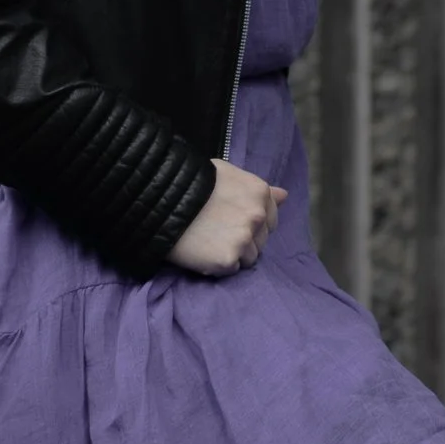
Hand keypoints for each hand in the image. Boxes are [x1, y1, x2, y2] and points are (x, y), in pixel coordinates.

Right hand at [168, 160, 285, 275]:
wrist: (160, 201)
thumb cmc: (190, 183)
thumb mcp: (226, 174)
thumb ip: (257, 188)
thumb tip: (284, 196)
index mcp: (260, 193)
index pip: (271, 219)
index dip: (250, 223)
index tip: (230, 221)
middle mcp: (258, 216)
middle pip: (261, 240)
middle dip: (244, 239)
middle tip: (217, 231)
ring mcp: (244, 239)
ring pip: (249, 258)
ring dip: (233, 254)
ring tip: (209, 240)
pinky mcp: (228, 260)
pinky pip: (232, 269)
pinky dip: (219, 265)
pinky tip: (203, 250)